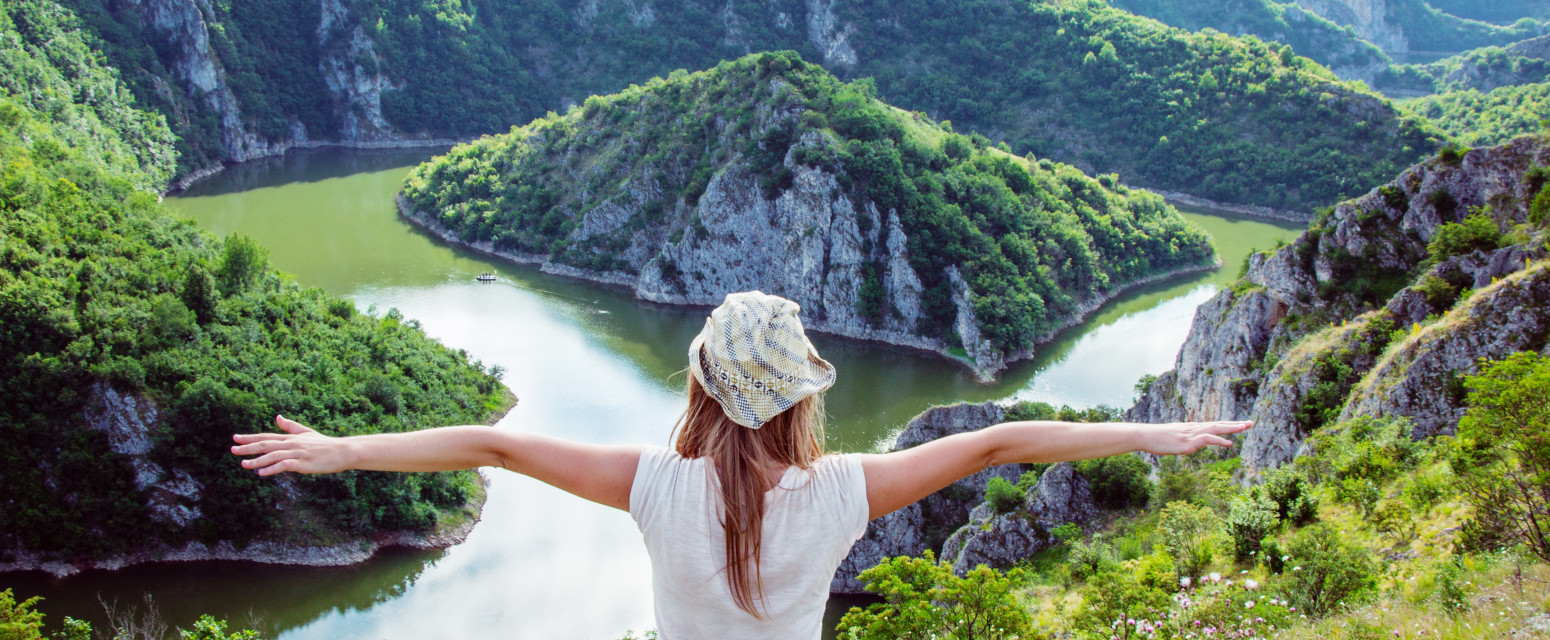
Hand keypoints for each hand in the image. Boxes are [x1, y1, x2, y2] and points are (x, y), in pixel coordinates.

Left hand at [232, 415, 352, 475]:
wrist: (343, 451)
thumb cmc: (325, 444)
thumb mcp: (307, 433)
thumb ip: (291, 426)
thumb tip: (278, 417)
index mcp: (291, 437)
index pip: (266, 436)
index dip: (250, 437)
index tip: (235, 438)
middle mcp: (291, 443)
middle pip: (265, 444)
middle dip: (248, 447)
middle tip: (233, 449)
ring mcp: (297, 453)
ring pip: (272, 455)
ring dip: (256, 460)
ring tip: (243, 464)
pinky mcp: (303, 463)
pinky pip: (283, 465)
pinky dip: (271, 468)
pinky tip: (261, 473)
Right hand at [1140, 420, 1252, 455]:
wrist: (1144, 435)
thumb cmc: (1155, 439)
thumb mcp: (1173, 439)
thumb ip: (1184, 441)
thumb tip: (1190, 445)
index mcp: (1192, 429)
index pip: (1214, 425)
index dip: (1228, 424)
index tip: (1241, 424)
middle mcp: (1194, 429)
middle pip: (1218, 424)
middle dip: (1235, 424)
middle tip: (1251, 422)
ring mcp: (1191, 435)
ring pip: (1215, 428)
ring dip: (1231, 428)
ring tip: (1244, 427)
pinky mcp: (1188, 442)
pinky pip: (1207, 439)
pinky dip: (1219, 440)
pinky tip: (1229, 443)